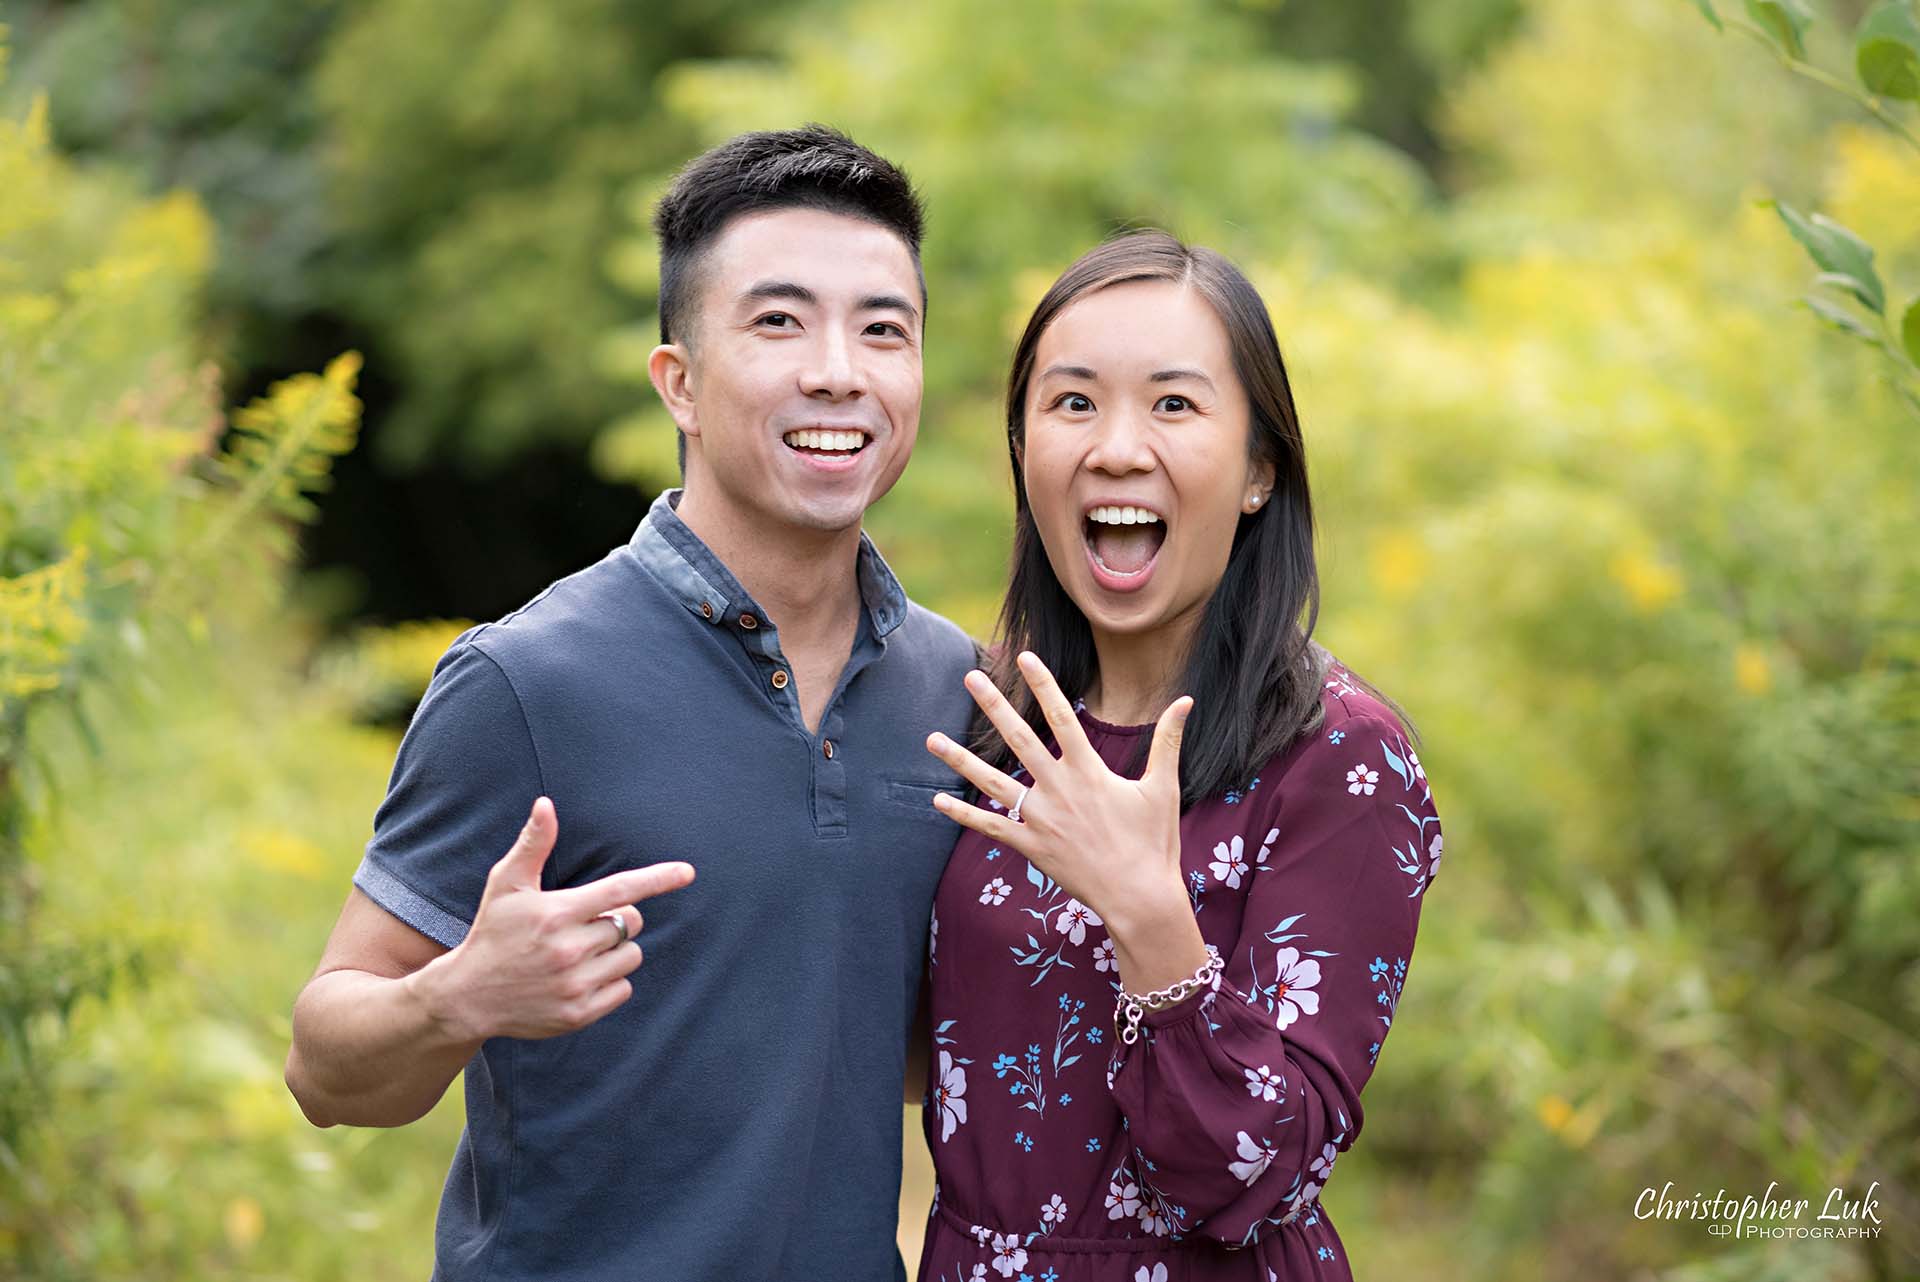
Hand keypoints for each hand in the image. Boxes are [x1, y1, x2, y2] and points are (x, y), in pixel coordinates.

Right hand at [414, 797, 694, 1041]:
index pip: (620, 890)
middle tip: (585, 924)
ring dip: (616, 950)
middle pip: (630, 923)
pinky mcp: (579, 1014)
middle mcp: (568, 950)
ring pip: (631, 956)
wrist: (468, 996)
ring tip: (581, 951)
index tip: (688, 872)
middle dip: (617, 919)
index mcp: (556, 913)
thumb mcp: (506, 885)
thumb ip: (533, 845)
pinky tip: (581, 976)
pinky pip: (623, 988)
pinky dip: (611, 980)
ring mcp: (574, 984)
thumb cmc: (493, 931)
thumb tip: (546, 803)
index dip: (657, 879)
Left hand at [924, 651, 1192, 935]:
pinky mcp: (1031, 847)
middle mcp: (1060, 790)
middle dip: (994, 705)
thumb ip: (1168, 741)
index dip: (1043, 684)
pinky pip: (992, 827)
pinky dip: (964, 815)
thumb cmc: (1155, 843)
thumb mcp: (1163, 788)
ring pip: (993, 782)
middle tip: (971, 676)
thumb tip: (1187, 701)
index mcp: (1090, 772)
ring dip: (961, 760)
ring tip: (931, 738)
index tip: (1024, 656)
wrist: (1139, 898)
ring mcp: (1042, 819)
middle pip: (1019, 739)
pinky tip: (938, 801)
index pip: (1062, 716)